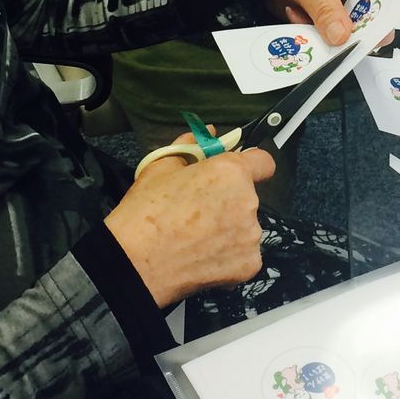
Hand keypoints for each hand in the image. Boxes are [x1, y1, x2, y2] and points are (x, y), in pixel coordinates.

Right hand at [105, 139, 272, 307]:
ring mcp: (252, 236)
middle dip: (230, 201)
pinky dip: (228, 256)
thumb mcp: (162, 167)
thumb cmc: (146, 209)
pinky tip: (203, 258)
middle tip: (199, 212)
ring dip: (230, 230)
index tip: (234, 176)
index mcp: (232, 172)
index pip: (264, 162)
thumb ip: (192, 147)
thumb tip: (211, 133)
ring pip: (246, 227)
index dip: (251, 166)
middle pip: (249, 197)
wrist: (135, 263)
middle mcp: (249, 201)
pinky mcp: (249, 265)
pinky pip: (244, 255)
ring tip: (197, 239)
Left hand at [257, 0, 377, 45]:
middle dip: (350, 27)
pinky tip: (296, 12)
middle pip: (370, 14)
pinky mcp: (330, 9)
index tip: (371, 34)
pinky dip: (314, 27)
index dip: (382, 13)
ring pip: (348, 26)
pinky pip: (331, 29)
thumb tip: (342, 37)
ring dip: (327, 28)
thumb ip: (326, 11)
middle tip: (335, 38)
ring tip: (304, 14)